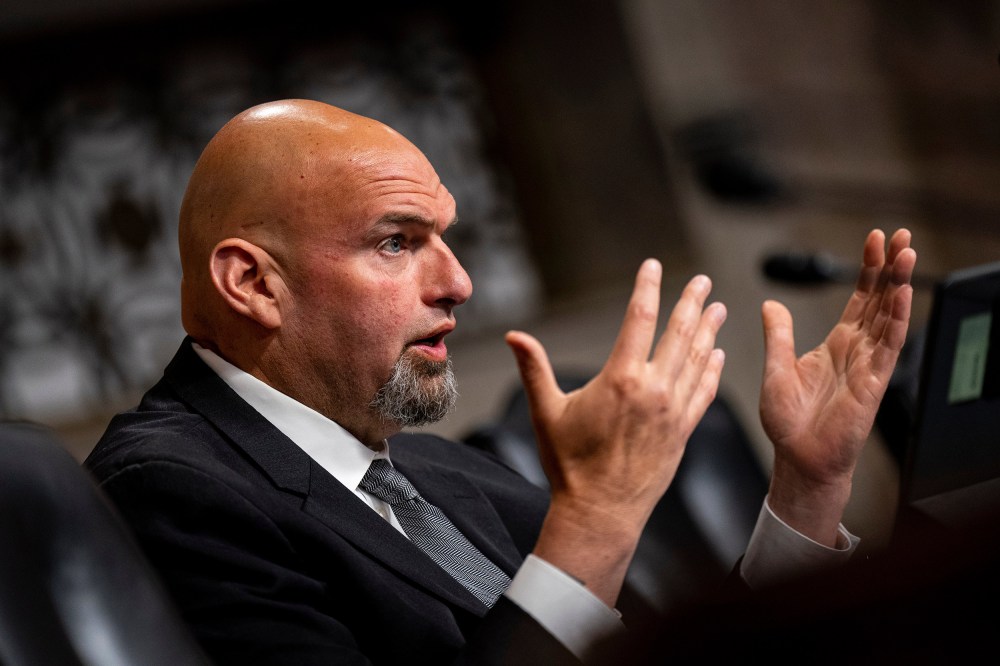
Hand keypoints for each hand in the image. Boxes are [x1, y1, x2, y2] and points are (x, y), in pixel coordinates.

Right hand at [505, 259, 725, 603]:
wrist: (601, 511)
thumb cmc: (570, 464)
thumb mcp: (546, 411)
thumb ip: (534, 369)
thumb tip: (514, 336)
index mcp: (621, 379)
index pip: (640, 319)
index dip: (647, 288)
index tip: (652, 267)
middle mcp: (654, 390)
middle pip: (678, 333)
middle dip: (691, 303)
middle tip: (702, 281)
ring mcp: (673, 411)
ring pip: (696, 359)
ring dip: (708, 330)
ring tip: (718, 307)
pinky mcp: (683, 431)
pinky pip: (703, 392)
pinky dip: (712, 370)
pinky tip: (717, 354)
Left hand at [759, 228, 915, 544]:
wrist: (798, 458)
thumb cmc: (789, 421)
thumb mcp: (776, 368)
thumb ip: (778, 335)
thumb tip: (771, 304)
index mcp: (836, 344)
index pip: (859, 298)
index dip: (868, 269)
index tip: (874, 239)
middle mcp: (857, 350)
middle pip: (880, 299)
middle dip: (891, 267)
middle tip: (901, 235)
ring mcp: (868, 364)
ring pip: (889, 316)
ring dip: (899, 284)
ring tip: (906, 253)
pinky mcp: (873, 382)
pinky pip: (889, 345)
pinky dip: (897, 319)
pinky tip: (902, 294)